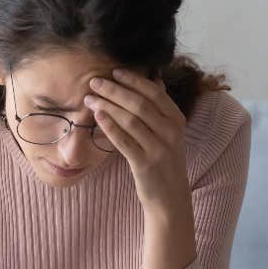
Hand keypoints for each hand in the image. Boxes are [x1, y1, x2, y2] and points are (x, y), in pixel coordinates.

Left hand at [83, 68, 189, 209]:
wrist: (170, 197)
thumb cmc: (164, 161)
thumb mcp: (170, 132)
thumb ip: (162, 107)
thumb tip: (154, 77)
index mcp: (177, 120)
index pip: (154, 93)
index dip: (133, 80)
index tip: (114, 71)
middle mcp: (171, 132)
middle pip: (139, 104)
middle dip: (114, 90)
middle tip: (94, 82)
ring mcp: (159, 149)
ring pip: (130, 120)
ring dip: (107, 106)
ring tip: (90, 99)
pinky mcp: (145, 164)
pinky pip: (124, 141)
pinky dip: (110, 126)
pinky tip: (97, 116)